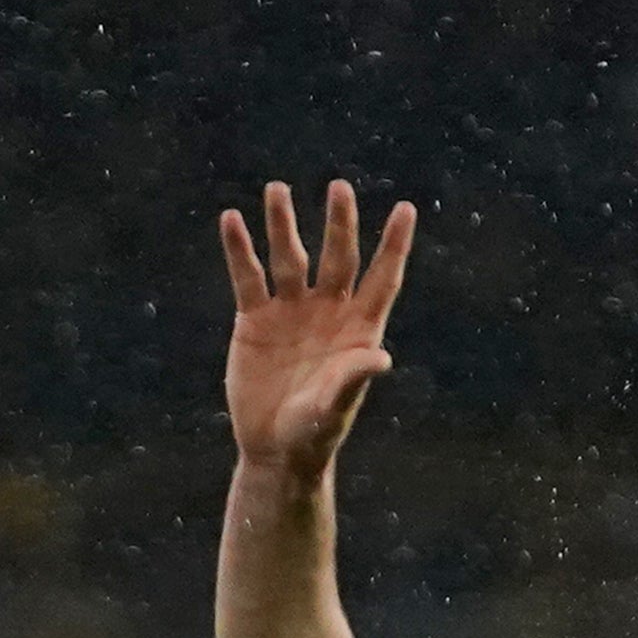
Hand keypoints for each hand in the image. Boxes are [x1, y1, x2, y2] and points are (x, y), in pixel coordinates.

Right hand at [219, 178, 416, 472]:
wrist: (274, 449)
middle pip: (338, 257)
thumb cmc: (314, 434)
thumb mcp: (335, 408)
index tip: (406, 208)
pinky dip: (240, 250)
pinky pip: (248, 277)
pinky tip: (232, 220)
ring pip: (290, 257)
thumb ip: (352, 379)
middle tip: (339, 188)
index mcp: (357, 328)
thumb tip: (380, 358)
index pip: (382, 278)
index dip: (394, 245)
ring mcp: (290, 310)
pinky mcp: (255, 319)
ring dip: (283, 224)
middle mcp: (327, 310)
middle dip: (339, 223)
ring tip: (276, 189)